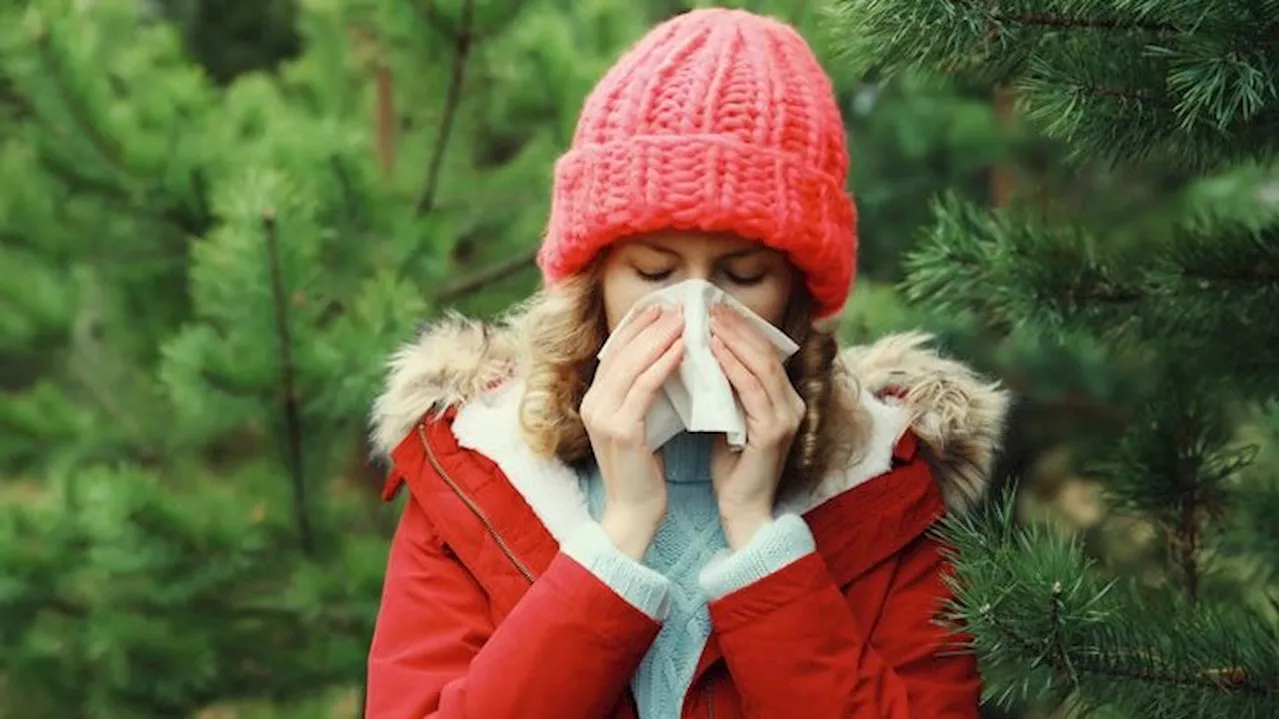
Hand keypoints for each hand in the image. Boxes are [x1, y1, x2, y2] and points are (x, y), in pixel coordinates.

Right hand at [580, 304, 684, 558]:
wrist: (634, 514)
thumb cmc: (643, 471)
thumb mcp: (640, 424)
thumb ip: (643, 395)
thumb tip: (668, 359)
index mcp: (594, 400)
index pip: (615, 351)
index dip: (637, 325)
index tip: (661, 304)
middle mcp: (593, 403)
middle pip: (622, 351)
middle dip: (650, 324)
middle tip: (677, 303)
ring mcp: (604, 417)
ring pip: (633, 365)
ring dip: (660, 337)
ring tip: (684, 318)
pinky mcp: (622, 430)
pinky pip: (645, 388)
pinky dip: (664, 363)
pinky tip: (684, 348)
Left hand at [708, 304, 804, 549]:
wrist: (742, 511)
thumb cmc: (732, 468)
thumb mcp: (729, 419)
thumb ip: (726, 391)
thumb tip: (701, 356)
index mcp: (783, 400)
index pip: (764, 354)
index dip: (742, 328)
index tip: (715, 308)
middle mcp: (792, 404)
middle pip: (766, 353)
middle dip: (737, 326)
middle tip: (710, 304)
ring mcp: (786, 418)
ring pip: (761, 366)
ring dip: (733, 339)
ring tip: (709, 320)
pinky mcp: (774, 432)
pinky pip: (752, 390)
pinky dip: (732, 367)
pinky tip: (713, 350)